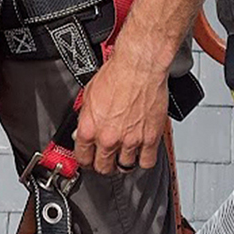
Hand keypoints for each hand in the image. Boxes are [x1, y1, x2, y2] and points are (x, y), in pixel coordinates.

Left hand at [73, 45, 168, 173]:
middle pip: (103, 167)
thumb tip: (83, 129)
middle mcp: (109, 138)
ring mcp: (130, 140)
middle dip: (102, 165)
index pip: (82, 158)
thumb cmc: (117, 73)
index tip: (88, 160)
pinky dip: (144, 160)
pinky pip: (147, 162)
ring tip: (123, 155)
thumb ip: (86, 117)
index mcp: (90, 128)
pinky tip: (141, 153)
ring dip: (123, 163)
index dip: (85, 161)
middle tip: (105, 159)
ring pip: (125, 167)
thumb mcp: (88, 95)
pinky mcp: (150, 138)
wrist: (139, 66)